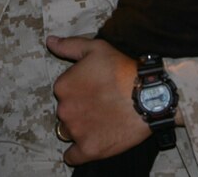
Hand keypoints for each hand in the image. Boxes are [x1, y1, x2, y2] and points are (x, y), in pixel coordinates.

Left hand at [46, 35, 149, 165]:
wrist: (148, 95)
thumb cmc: (122, 69)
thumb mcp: (95, 48)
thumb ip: (69, 46)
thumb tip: (49, 41)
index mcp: (62, 86)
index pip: (64, 92)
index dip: (79, 90)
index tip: (94, 89)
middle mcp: (64, 110)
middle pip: (66, 113)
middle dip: (79, 109)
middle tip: (100, 104)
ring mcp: (76, 131)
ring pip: (70, 132)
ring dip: (80, 129)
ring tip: (102, 121)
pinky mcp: (89, 149)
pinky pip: (73, 157)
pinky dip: (78, 152)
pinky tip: (91, 143)